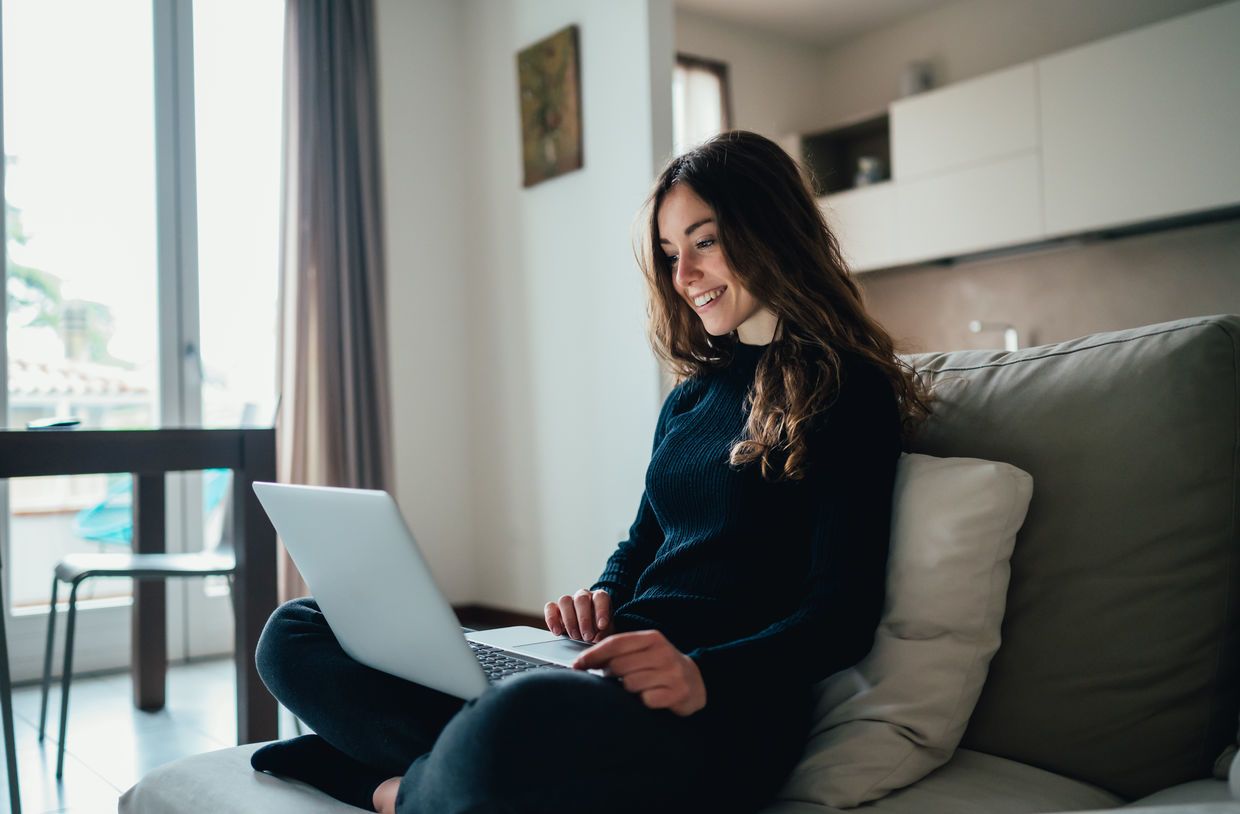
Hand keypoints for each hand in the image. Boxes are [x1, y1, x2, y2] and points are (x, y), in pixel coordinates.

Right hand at [545, 588, 611, 641]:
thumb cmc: (599, 630)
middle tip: (587, 636)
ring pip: (564, 601)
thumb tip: (598, 638)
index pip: (600, 597)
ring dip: (569, 620)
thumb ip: (604, 633)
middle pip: (581, 599)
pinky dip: (552, 619)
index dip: (601, 610)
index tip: (602, 626)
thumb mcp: (606, 632)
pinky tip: (557, 632)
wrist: (589, 632)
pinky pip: (550, 608)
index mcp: (599, 598)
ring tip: (575, 636)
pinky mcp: (555, 608)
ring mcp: (568, 600)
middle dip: (584, 619)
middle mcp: (583, 596)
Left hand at [572, 629, 706, 715]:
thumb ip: (619, 652)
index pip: (615, 642)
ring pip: (629, 684)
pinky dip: (643, 701)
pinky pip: (645, 700)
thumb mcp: (644, 651)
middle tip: (617, 680)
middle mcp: (663, 652)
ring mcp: (672, 673)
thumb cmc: (661, 665)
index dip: (593, 654)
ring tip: (638, 688)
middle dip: (611, 676)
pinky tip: (651, 697)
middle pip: (618, 666)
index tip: (577, 665)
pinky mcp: (677, 693)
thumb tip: (584, 661)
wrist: (696, 681)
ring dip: (627, 690)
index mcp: (652, 638)